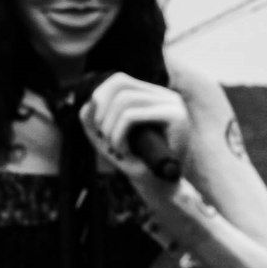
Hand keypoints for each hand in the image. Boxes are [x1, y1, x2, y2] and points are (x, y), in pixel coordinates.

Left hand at [82, 74, 193, 193]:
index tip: (97, 126)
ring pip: (124, 101)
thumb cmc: (134, 161)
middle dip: (102, 113)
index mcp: (152, 95)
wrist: (160, 187)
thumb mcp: (106, 137)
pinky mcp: (176, 117)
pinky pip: (131, 115)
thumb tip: (90, 102)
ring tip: (115, 148)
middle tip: (104, 139)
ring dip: (109, 128)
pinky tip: (124, 152)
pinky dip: (118, 135)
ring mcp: (173, 104)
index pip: (119, 80)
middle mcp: (165, 95)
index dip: (99, 98)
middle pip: (120, 84)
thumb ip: (92, 118)